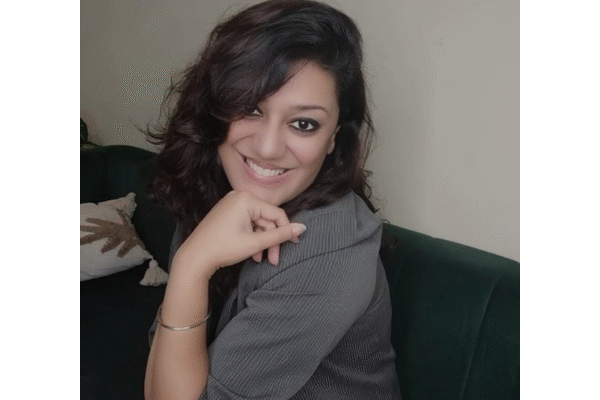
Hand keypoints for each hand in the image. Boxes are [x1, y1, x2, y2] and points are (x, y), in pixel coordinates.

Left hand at [173, 190, 305, 278]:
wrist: (195, 257)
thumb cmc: (223, 248)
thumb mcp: (255, 243)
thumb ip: (280, 235)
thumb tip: (302, 228)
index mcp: (247, 199)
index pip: (276, 213)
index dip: (287, 230)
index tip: (294, 244)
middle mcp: (239, 196)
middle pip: (266, 219)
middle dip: (271, 240)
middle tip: (274, 260)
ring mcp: (231, 203)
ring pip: (257, 223)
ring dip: (261, 241)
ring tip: (261, 259)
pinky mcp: (227, 212)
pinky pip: (247, 222)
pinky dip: (251, 237)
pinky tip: (252, 252)